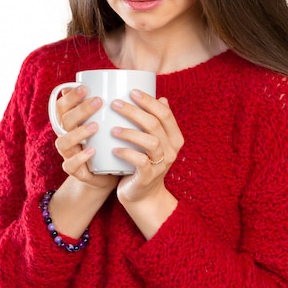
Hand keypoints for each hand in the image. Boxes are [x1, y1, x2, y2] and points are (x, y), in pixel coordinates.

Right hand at [54, 85, 118, 195]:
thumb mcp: (115, 125)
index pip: (63, 106)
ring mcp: (70, 154)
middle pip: (64, 120)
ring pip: (64, 141)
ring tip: (96, 125)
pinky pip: (71, 165)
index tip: (86, 87)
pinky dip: (81, 157)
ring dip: (79, 132)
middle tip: (98, 101)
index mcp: (73, 123)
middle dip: (80, 109)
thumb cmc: (111, 144)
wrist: (109, 175)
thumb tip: (145, 89)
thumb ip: (123, 109)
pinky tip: (92, 150)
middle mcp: (67, 136)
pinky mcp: (76, 171)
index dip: (71, 96)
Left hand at [110, 89, 183, 208]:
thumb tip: (161, 97)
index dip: (149, 101)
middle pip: (155, 125)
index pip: (165, 114)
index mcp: (174, 138)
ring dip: (130, 132)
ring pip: (151, 142)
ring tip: (113, 128)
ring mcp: (161, 164)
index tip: (131, 91)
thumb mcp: (153, 142)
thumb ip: (157, 122)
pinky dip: (127, 153)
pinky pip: (140, 162)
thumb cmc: (144, 162)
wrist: (143, 195)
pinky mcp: (148, 177)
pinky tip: (115, 149)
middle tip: (115, 104)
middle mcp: (172, 150)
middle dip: (134, 112)